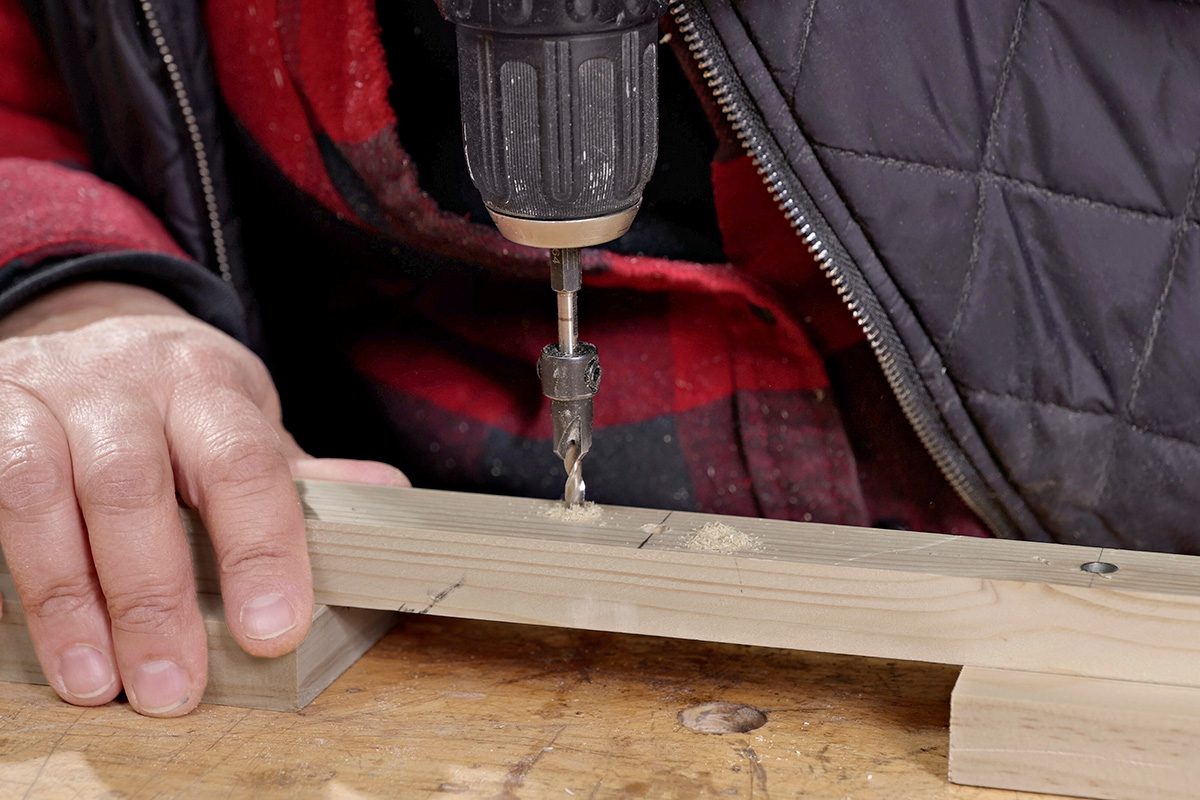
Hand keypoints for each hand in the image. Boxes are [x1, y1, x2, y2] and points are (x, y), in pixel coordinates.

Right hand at [0, 281, 407, 715]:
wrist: (92, 326)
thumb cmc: (181, 403)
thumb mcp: (245, 424)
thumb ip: (299, 475)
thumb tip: (387, 494)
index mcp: (208, 386)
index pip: (244, 463)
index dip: (261, 548)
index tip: (273, 629)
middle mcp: (124, 385)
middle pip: (133, 485)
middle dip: (153, 596)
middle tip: (174, 687)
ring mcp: (44, 396)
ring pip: (41, 493)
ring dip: (67, 598)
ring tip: (97, 682)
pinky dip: (9, 570)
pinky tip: (30, 631)